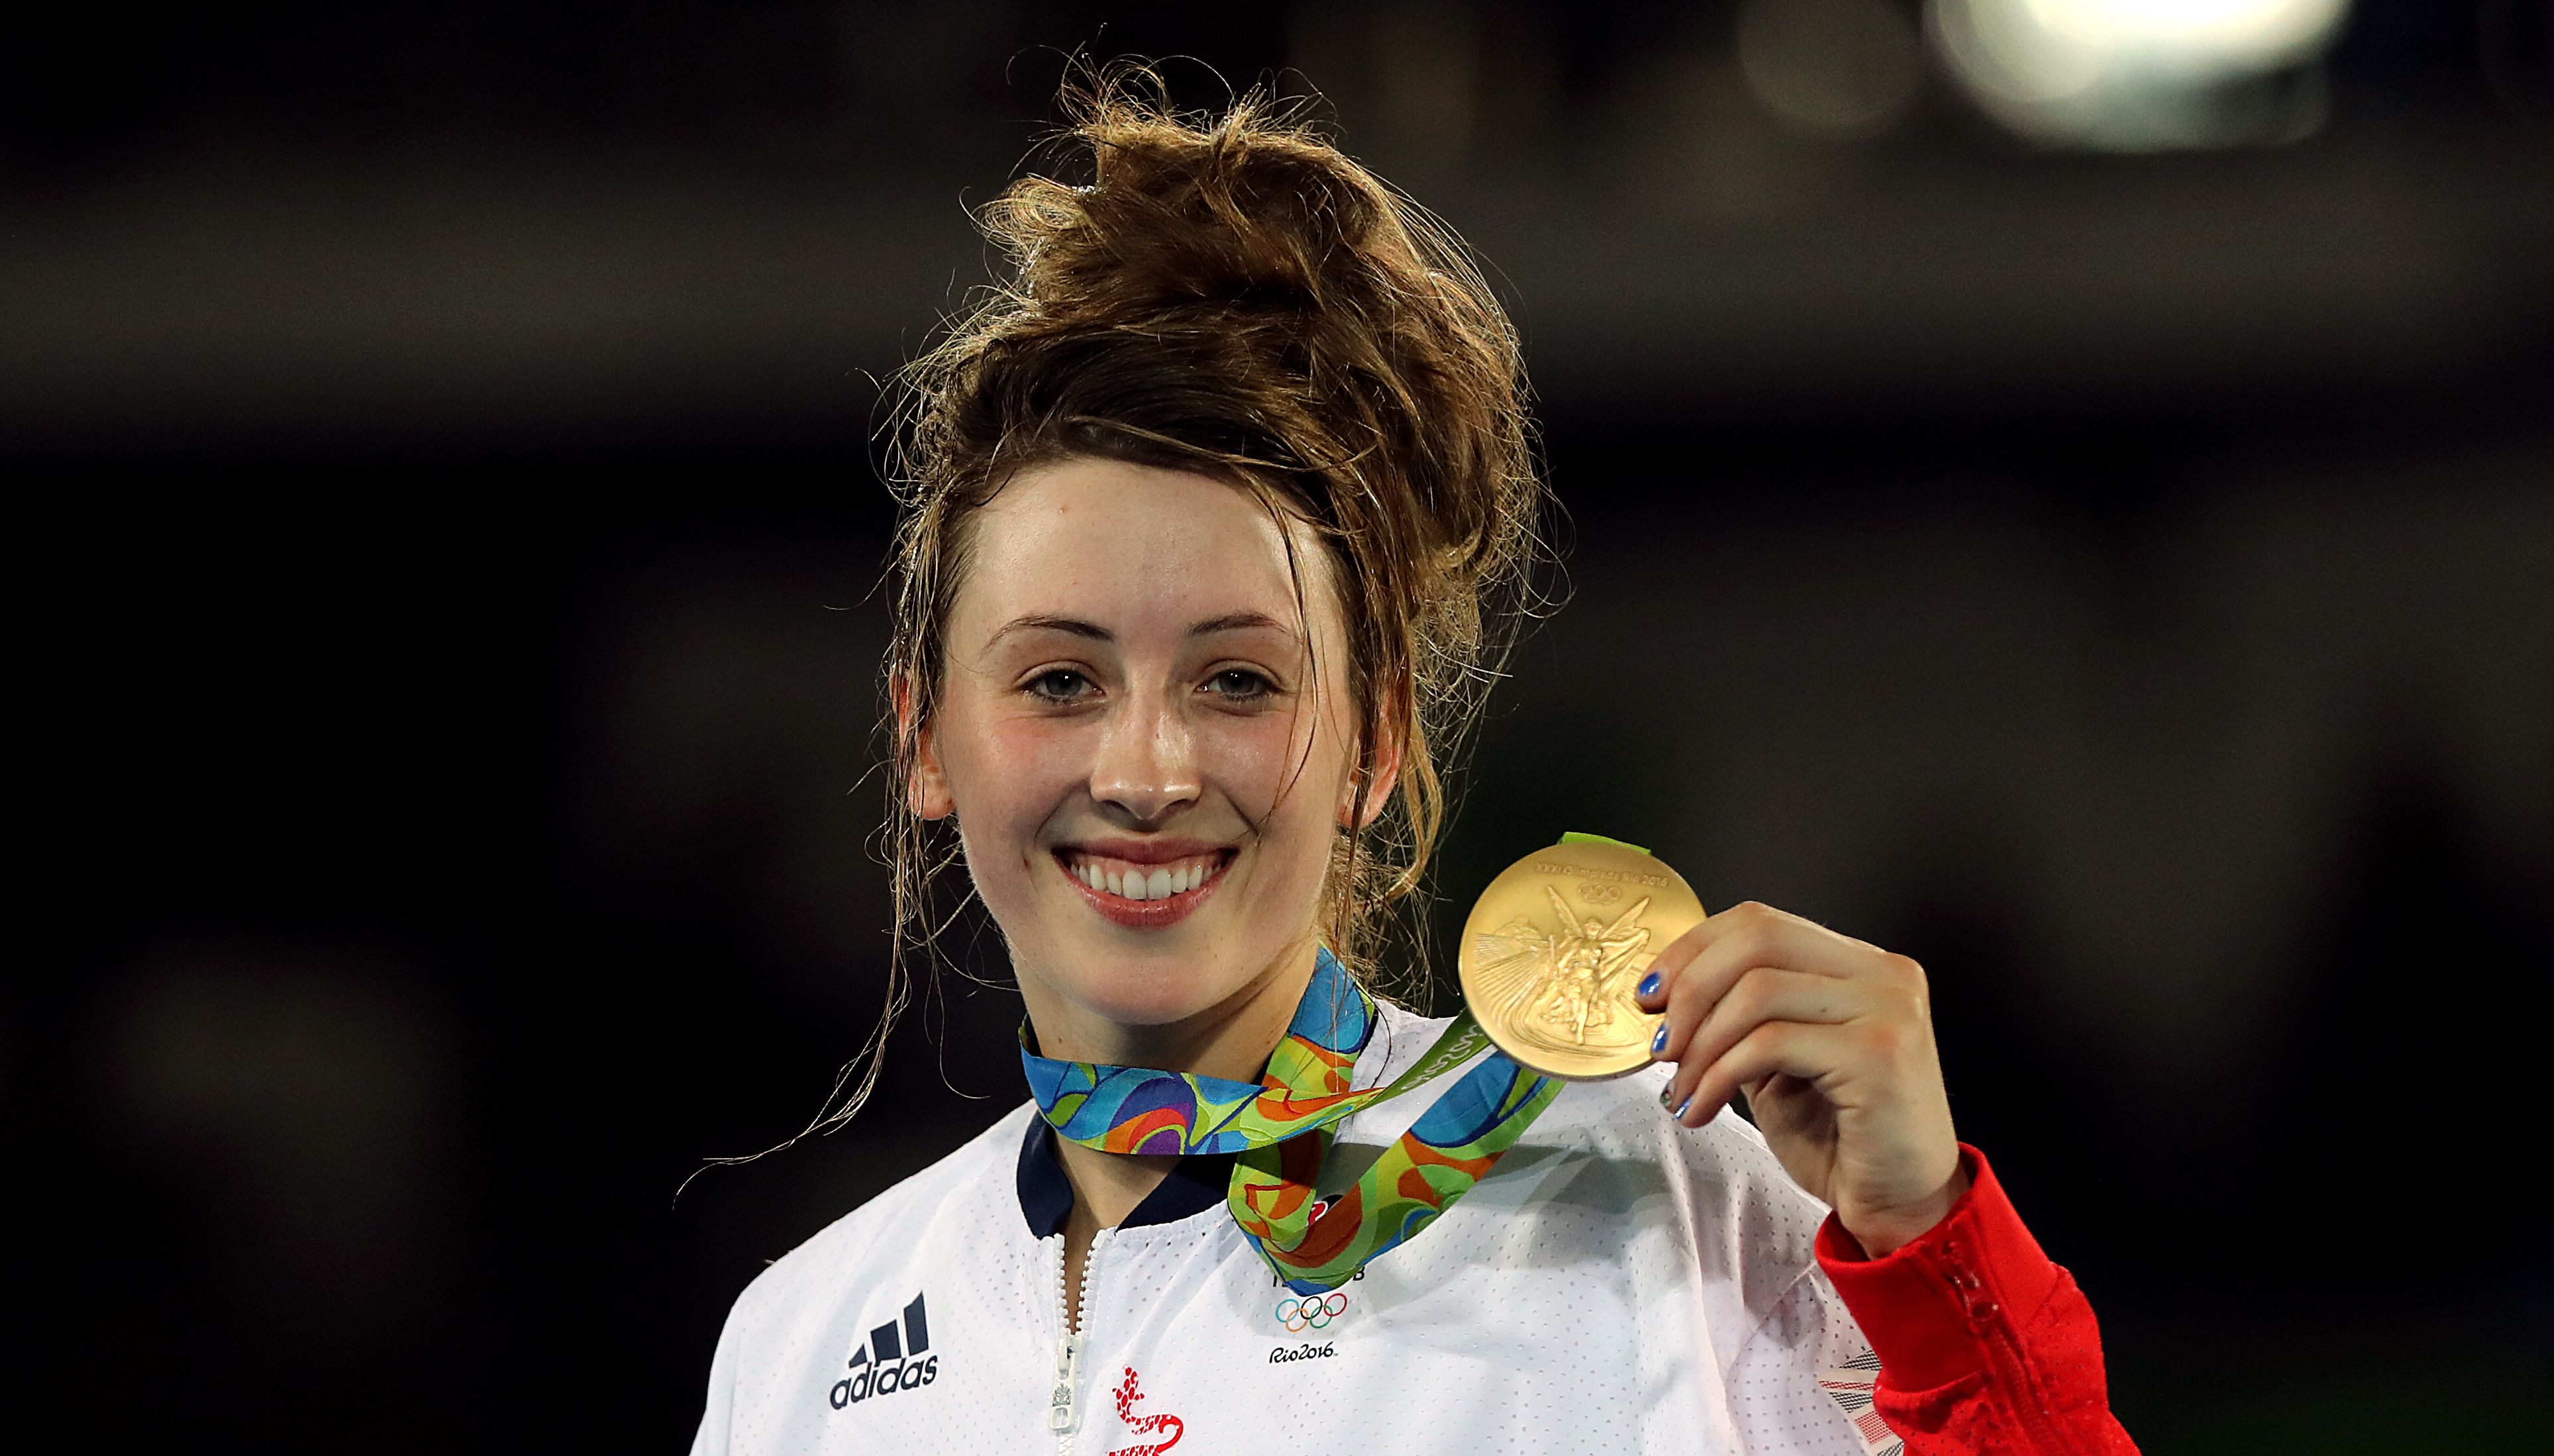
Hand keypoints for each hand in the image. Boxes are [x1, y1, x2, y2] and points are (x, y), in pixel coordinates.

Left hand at [1634, 902, 1967, 1256]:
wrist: (1903, 1207)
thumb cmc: (1841, 1141)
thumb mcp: (1778, 1064)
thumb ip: (1740, 1020)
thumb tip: (1667, 995)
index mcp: (1861, 965)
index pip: (1761, 922)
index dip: (1693, 950)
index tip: (1651, 993)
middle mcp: (1882, 974)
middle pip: (1758, 939)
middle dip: (1690, 987)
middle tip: (1660, 1041)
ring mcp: (1887, 1009)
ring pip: (1757, 991)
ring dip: (1700, 1044)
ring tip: (1682, 1089)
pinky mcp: (1879, 1054)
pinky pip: (1769, 1044)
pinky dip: (1719, 1076)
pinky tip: (1702, 1110)